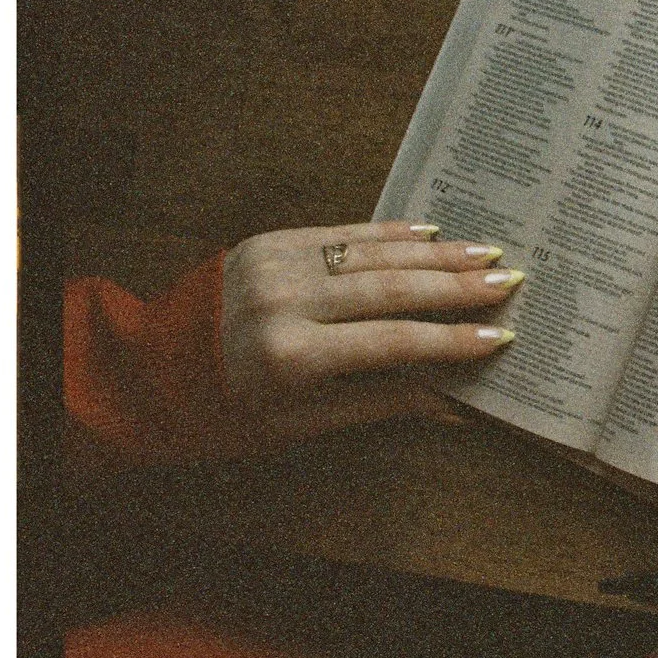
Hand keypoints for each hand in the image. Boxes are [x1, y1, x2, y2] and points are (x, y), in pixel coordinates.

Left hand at [219, 220, 522, 444]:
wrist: (146, 370)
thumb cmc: (225, 411)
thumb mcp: (298, 425)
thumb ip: (378, 404)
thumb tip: (452, 403)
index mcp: (292, 356)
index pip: (394, 342)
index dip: (453, 340)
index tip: (502, 336)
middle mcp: (285, 302)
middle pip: (392, 289)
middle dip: (458, 286)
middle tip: (511, 282)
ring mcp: (274, 265)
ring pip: (373, 254)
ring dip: (435, 253)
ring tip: (487, 252)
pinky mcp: (267, 243)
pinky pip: (340, 233)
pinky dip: (389, 233)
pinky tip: (430, 231)